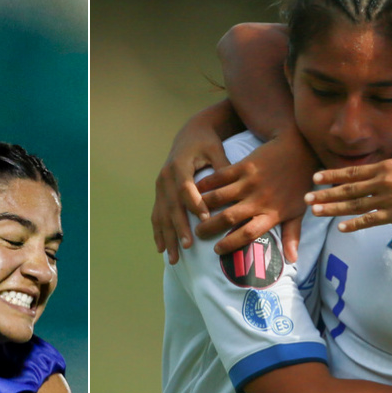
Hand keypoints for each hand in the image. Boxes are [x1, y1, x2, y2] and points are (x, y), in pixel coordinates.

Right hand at [153, 110, 230, 263]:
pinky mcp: (159, 193)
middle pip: (171, 205)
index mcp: (180, 165)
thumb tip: (235, 185)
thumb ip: (223, 168)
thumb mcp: (216, 150)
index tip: (206, 219)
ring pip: (162, 215)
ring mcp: (159, 186)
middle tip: (188, 246)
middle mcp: (165, 176)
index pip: (186, 188)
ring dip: (167, 237)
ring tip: (173, 258)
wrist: (190, 134)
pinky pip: (156, 215)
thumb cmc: (207, 142)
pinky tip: (161, 249)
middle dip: (179, 228)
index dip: (194, 204)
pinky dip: (158, 233)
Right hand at [194, 132, 316, 262]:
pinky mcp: (245, 166)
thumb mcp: (299, 211)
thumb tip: (291, 260)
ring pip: (220, 197)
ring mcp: (251, 182)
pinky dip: (206, 183)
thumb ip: (293, 235)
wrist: (300, 148)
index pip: (248, 234)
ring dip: (203, 206)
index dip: (231, 243)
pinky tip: (195, 189)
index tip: (217, 250)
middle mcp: (260, 200)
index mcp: (272, 213)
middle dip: (209, 227)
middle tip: (197, 233)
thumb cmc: (299, 183)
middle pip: (229, 217)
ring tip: (192, 213)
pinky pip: (220, 176)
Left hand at [307, 158, 391, 232]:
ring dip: (333, 209)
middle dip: (325, 194)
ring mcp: (388, 199)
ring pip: (354, 205)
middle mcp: (382, 181)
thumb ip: (384, 170)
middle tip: (306, 198)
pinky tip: (341, 227)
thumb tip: (367, 175)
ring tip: (316, 212)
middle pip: (348, 189)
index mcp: (384, 167)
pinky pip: (370, 220)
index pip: (352, 172)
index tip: (315, 177)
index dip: (332, 175)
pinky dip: (354, 223)